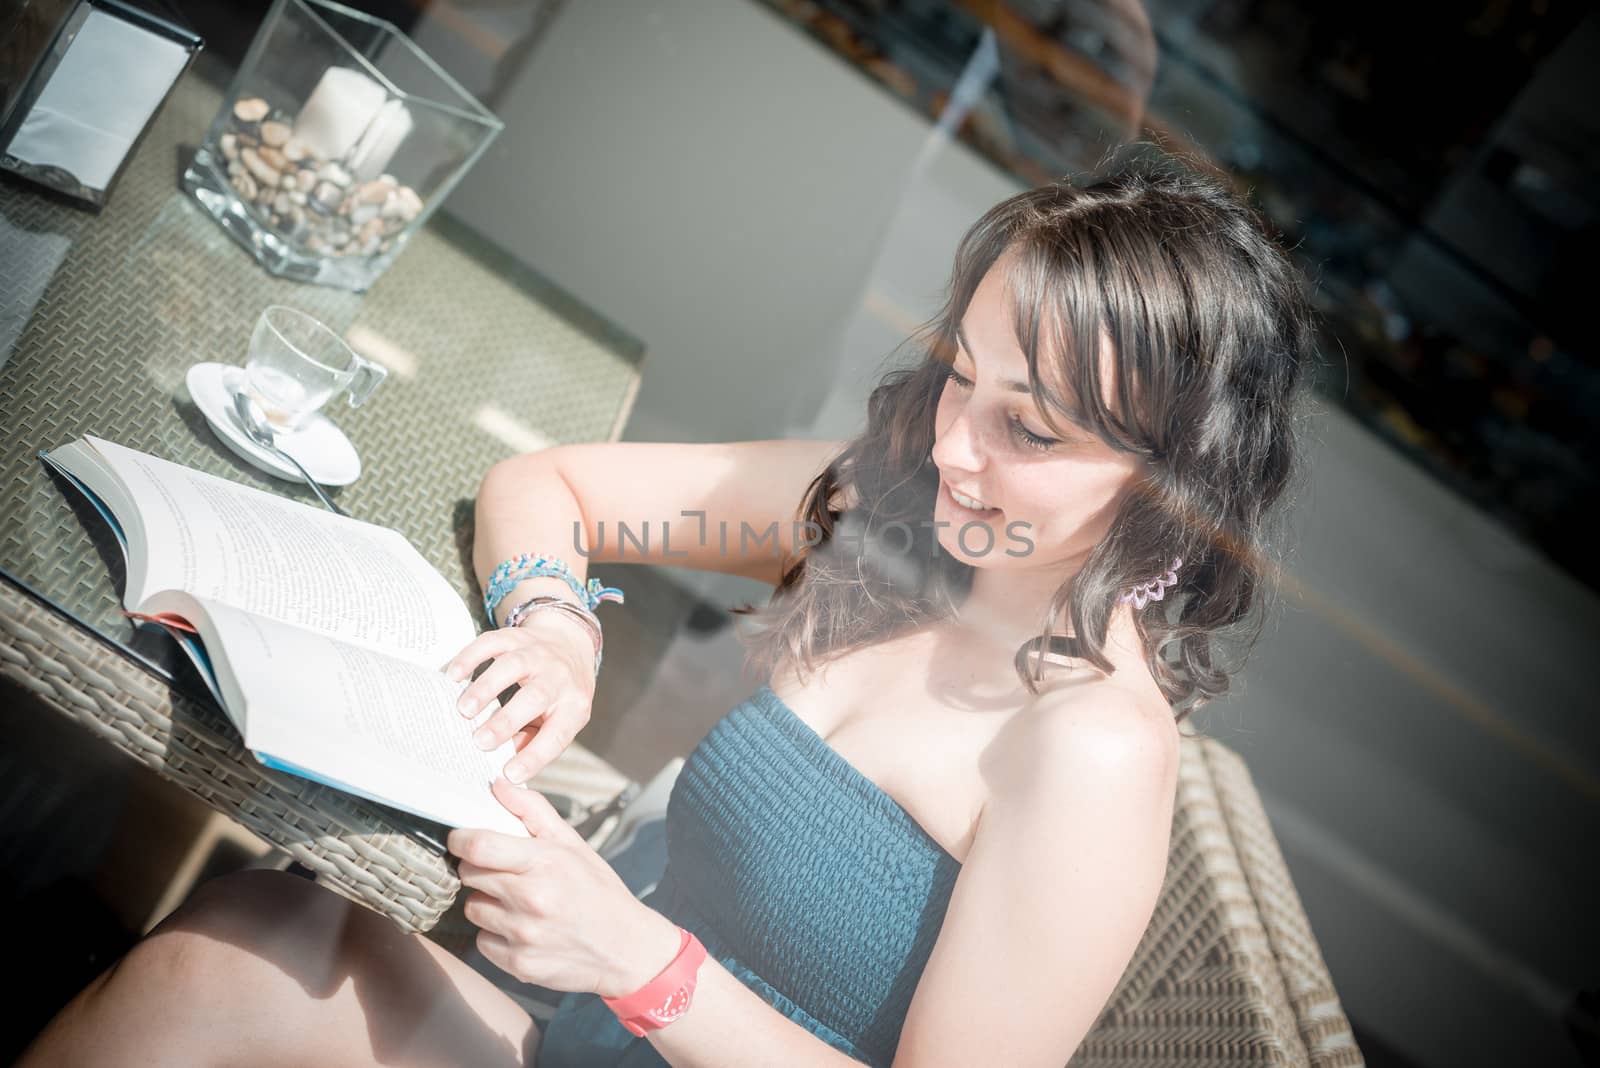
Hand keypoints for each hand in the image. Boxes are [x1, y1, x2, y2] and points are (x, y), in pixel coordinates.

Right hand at [444, 610, 595, 784]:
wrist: (570, 643)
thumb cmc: (561, 693)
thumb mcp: (561, 719)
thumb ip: (535, 741)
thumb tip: (504, 765)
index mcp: (573, 706)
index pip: (557, 735)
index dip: (534, 757)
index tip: (509, 775)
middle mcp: (559, 677)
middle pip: (534, 698)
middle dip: (505, 722)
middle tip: (479, 741)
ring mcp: (537, 654)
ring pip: (512, 667)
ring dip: (485, 689)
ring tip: (464, 710)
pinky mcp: (516, 637)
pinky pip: (492, 643)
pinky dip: (470, 657)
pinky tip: (454, 675)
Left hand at [451, 777, 684, 997]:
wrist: (626, 949)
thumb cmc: (598, 891)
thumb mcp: (573, 844)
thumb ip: (533, 811)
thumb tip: (498, 785)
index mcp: (544, 862)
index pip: (478, 845)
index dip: (460, 839)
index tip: (461, 840)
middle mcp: (531, 899)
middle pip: (469, 875)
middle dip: (479, 869)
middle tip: (504, 872)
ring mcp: (523, 934)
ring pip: (472, 909)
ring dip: (488, 903)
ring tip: (518, 903)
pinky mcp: (518, 964)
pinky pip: (483, 941)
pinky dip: (496, 935)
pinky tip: (523, 930)